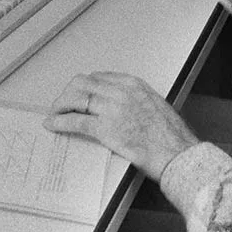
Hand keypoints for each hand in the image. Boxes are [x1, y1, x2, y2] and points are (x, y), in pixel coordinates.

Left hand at [44, 71, 197, 179]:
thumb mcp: (156, 106)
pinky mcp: (105, 128)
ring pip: (75, 99)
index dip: (84, 86)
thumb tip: (122, 106)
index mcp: (133, 84)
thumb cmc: (173, 137)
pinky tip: (53, 124)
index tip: (78, 93)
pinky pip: (75, 120)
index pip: (98, 77)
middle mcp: (120, 92)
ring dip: (60, 105)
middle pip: (82, 84)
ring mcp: (111, 109)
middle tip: (62, 104)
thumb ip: (136, 100)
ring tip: (55, 113)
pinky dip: (60, 121)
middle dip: (68, 93)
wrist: (179, 154)